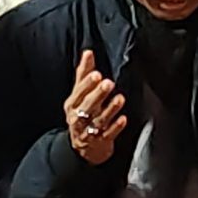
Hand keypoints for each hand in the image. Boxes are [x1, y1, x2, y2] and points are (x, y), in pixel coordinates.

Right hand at [62, 49, 129, 165]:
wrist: (83, 145)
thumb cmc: (82, 112)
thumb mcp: (80, 94)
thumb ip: (84, 73)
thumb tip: (88, 52)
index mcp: (73, 104)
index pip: (78, 93)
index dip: (87, 84)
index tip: (96, 74)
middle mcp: (79, 117)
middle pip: (87, 106)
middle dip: (97, 95)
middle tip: (108, 83)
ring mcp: (89, 131)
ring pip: (99, 120)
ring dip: (110, 109)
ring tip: (120, 99)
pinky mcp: (101, 141)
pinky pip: (108, 134)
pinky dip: (115, 127)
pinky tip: (123, 119)